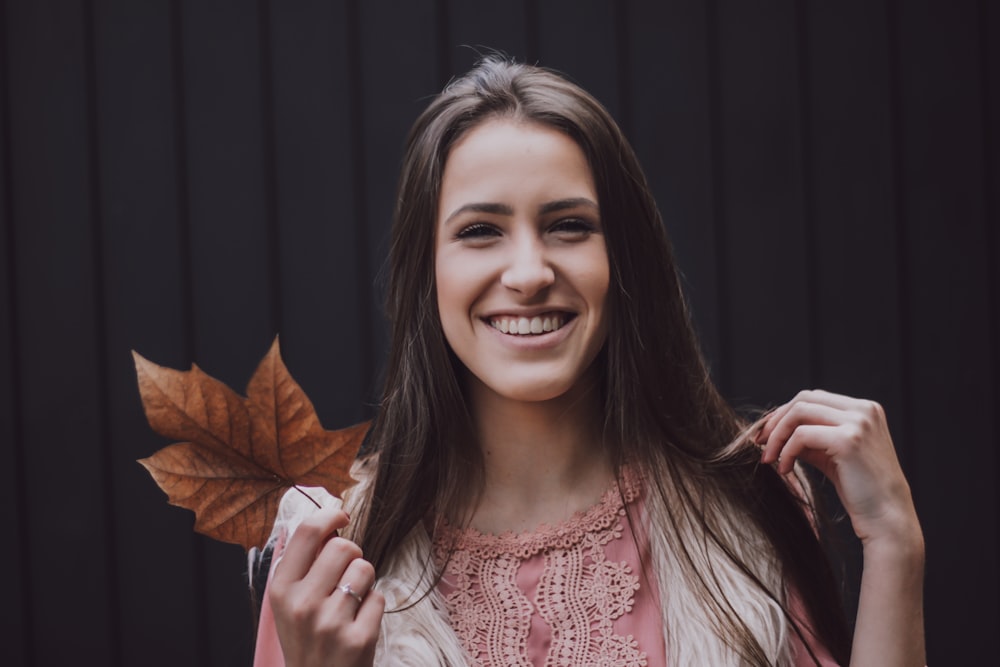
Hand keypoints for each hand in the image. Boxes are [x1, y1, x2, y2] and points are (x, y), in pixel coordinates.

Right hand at [267, 508, 384, 666]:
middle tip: (346, 574)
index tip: (341, 515)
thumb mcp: (289, 604)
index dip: (329, 515)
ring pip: (365, 568)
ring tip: (350, 603)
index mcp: (281, 590)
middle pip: (344, 546)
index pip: (307, 533)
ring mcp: (331, 623)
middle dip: (352, 554)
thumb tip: (331, 522)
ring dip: (364, 581)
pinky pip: (379, 597)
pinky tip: (357, 624)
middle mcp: (302, 604)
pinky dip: (373, 607)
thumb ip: (304, 565)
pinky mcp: (358, 639)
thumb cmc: (306, 639)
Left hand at [755, 389, 920, 548]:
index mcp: (865, 409)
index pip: (813, 398)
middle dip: (776, 420)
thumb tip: (774, 428)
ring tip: (769, 459)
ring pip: (799, 413)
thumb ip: (810, 437)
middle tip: (760, 443)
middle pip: (804, 399)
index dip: (784, 413)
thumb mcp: (832, 455)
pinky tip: (783, 469)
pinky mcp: (849, 440)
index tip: (766, 434)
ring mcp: (858, 422)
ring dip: (777, 435)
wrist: (887, 519)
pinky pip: (801, 436)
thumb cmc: (860, 490)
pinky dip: (786, 451)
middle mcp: (864, 410)